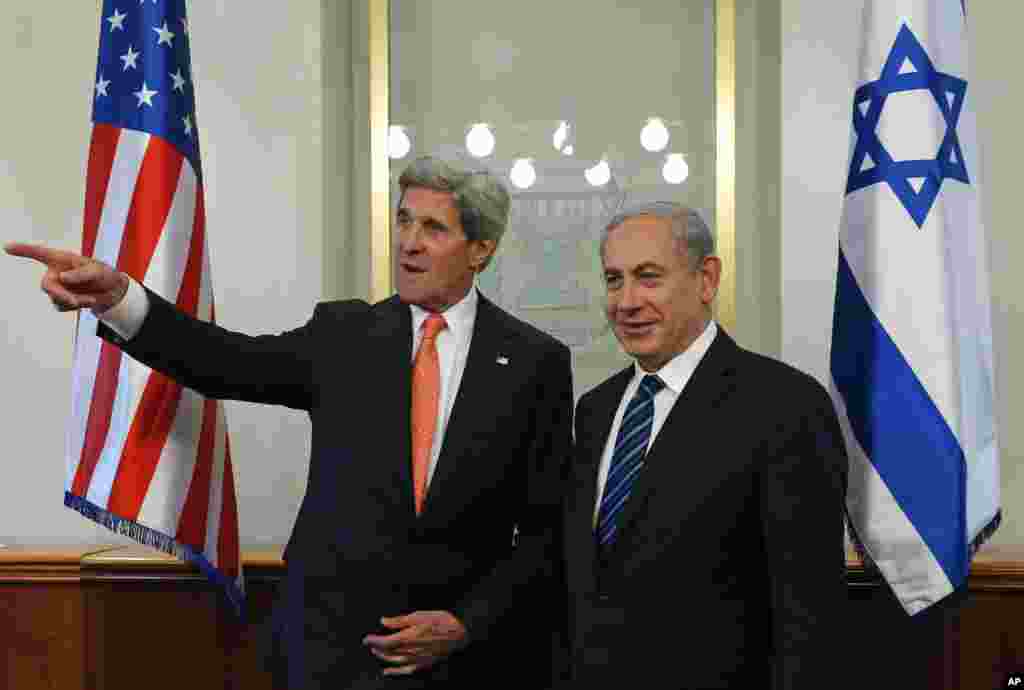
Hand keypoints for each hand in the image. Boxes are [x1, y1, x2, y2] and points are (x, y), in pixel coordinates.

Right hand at [5, 242, 128, 312]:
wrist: (111, 291)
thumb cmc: (103, 274)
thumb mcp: (97, 271)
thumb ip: (81, 274)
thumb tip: (62, 278)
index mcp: (60, 259)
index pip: (38, 253)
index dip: (22, 250)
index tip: (7, 247)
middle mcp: (55, 272)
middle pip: (46, 285)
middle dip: (59, 294)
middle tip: (73, 302)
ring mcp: (57, 287)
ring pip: (56, 299)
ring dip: (75, 301)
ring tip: (91, 297)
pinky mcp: (61, 300)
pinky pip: (63, 306)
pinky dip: (77, 306)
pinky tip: (88, 300)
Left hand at [362, 610, 468, 675]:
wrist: (461, 634)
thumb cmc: (442, 621)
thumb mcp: (420, 615)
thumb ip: (400, 620)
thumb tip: (383, 621)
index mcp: (410, 636)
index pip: (386, 642)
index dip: (374, 641)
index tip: (365, 638)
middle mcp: (412, 650)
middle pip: (389, 652)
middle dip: (378, 647)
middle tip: (370, 642)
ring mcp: (418, 659)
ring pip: (395, 661)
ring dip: (384, 657)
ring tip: (376, 652)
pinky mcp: (424, 664)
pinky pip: (405, 671)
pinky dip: (394, 672)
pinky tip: (386, 671)